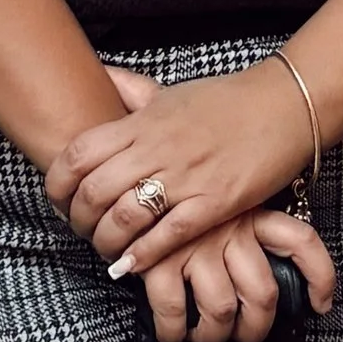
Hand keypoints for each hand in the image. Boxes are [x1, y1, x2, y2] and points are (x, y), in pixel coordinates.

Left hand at [45, 59, 306, 269]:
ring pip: (125, 216)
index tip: (59, 200)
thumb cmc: (226, 101)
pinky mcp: (215, 201)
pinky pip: (169, 234)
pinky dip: (144, 254)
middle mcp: (158, 147)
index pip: (79, 153)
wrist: (285, 106)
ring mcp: (186, 175)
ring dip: (107, 242)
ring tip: (107, 250)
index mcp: (142, 121)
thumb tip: (101, 75)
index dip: (58, 184)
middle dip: (79, 219)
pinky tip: (131, 266)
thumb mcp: (171, 92)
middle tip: (81, 231)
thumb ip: (132, 90)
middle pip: (95, 190)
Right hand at [135, 201, 337, 341]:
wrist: (132, 164)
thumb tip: (291, 271)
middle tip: (243, 334)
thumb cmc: (185, 184)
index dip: (319, 279)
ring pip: (221, 310)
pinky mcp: (158, 260)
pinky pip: (173, 312)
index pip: (301, 242)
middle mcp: (228, 231)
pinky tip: (173, 336)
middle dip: (254, 329)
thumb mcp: (229, 189)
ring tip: (204, 337)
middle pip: (262, 295)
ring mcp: (194, 248)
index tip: (320, 304)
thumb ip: (254, 217)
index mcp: (252, 212)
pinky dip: (173, 332)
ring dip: (213, 336)